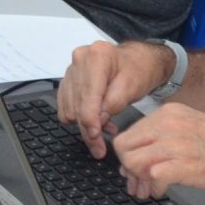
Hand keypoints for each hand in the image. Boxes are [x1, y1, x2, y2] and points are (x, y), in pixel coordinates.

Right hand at [56, 40, 176, 153]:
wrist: (136, 61)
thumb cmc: (138, 69)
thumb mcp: (132, 86)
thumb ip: (113, 104)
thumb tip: (96, 122)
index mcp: (97, 56)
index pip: (86, 97)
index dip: (90, 121)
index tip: (95, 138)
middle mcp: (80, 60)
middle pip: (76, 105)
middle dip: (89, 129)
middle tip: (99, 148)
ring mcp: (71, 70)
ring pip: (69, 109)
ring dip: (86, 123)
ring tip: (107, 124)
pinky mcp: (68, 81)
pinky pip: (66, 107)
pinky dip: (80, 117)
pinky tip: (97, 118)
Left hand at [110, 105, 204, 197]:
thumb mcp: (189, 128)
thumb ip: (162, 138)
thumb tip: (135, 158)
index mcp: (168, 114)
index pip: (129, 133)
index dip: (127, 155)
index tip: (133, 169)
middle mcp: (168, 125)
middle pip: (124, 147)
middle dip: (128, 168)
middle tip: (138, 183)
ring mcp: (175, 144)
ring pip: (132, 162)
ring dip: (138, 180)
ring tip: (150, 189)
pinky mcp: (183, 164)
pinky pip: (152, 177)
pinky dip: (154, 189)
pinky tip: (164, 191)